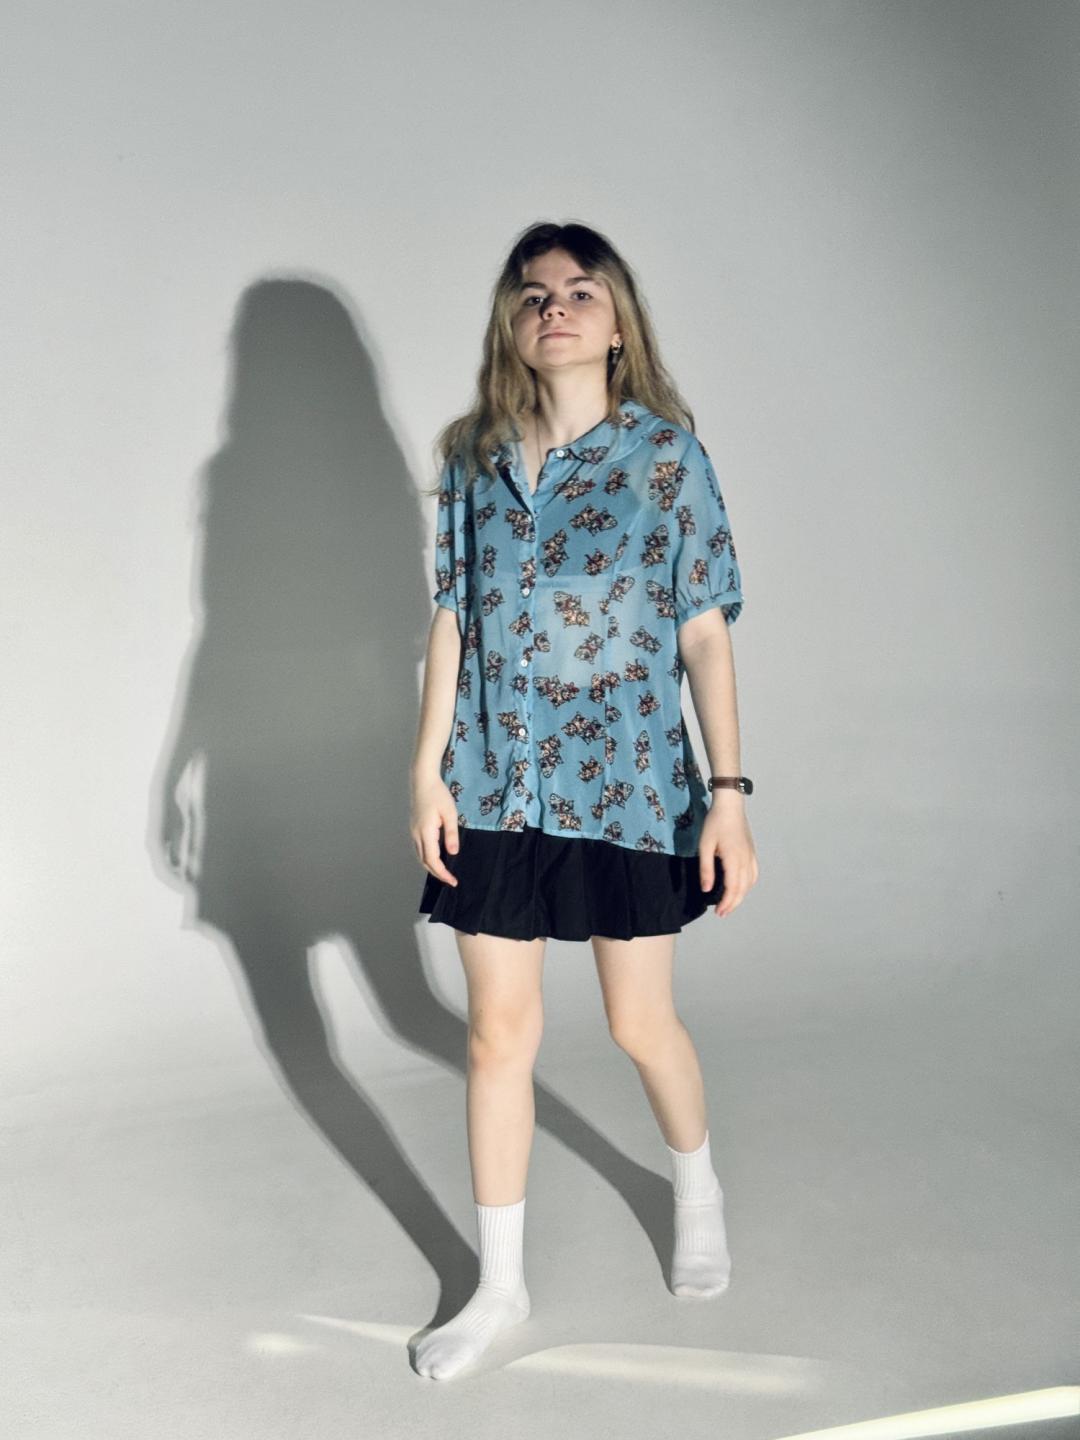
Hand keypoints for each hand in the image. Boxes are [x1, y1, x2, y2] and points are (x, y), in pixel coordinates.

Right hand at [410, 775, 460, 885]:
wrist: (422, 781)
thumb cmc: (438, 794)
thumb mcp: (450, 813)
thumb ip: (451, 834)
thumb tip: (453, 853)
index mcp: (425, 832)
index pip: (432, 860)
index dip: (442, 873)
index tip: (453, 881)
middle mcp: (416, 834)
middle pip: (424, 861)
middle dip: (437, 873)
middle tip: (451, 880)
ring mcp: (413, 831)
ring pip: (419, 856)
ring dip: (431, 866)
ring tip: (444, 872)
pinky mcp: (414, 828)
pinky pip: (418, 849)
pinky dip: (426, 858)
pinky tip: (435, 858)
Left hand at [699, 795, 758, 916]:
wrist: (730, 805)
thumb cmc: (714, 823)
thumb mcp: (705, 846)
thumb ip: (706, 869)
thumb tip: (706, 889)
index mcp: (734, 859)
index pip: (732, 888)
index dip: (726, 903)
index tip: (718, 912)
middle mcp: (746, 860)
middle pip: (742, 889)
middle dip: (733, 903)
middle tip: (722, 913)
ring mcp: (751, 856)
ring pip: (749, 883)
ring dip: (741, 896)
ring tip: (730, 904)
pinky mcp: (751, 852)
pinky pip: (754, 873)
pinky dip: (749, 885)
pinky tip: (742, 888)